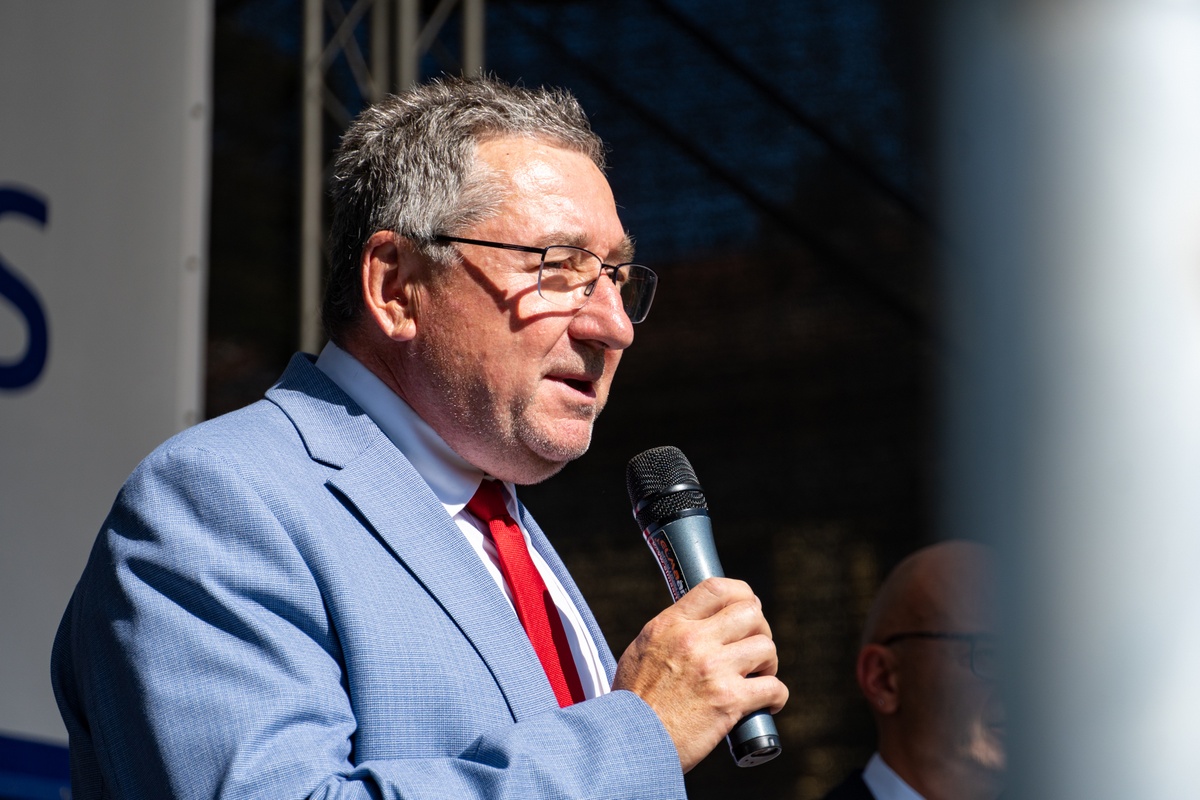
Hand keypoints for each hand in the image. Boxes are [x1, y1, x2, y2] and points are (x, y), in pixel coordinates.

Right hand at [611, 577, 787, 771]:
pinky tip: (768, 703)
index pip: (716, 588)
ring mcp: (713, 668)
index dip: (741, 593)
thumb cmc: (633, 703)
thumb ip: (670, 634)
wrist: (628, 742)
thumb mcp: (642, 651)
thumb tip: (694, 626)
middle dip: (760, 630)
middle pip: (750, 612)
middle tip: (754, 649)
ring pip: (766, 648)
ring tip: (759, 676)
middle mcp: (693, 640)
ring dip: (769, 663)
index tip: (747, 607)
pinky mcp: (728, 700)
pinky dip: (776, 696)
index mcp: (671, 625)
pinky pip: (773, 687)